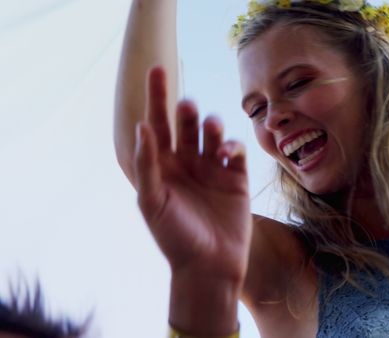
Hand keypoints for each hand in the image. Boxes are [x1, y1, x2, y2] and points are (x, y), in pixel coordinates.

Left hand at [133, 66, 251, 283]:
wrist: (209, 266)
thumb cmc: (174, 237)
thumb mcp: (152, 201)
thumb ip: (147, 164)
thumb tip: (143, 127)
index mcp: (163, 166)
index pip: (157, 124)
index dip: (156, 97)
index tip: (157, 69)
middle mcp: (187, 163)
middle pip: (185, 124)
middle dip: (186, 111)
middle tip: (186, 107)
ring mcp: (212, 169)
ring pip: (212, 133)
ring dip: (211, 125)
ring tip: (210, 129)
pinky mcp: (236, 179)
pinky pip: (235, 151)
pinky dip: (232, 145)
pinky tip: (226, 153)